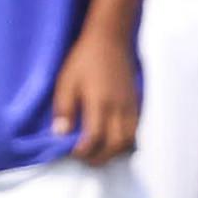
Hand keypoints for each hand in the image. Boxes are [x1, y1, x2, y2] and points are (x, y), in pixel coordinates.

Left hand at [53, 35, 139, 164]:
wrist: (110, 39)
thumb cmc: (84, 59)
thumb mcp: (66, 82)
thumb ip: (64, 110)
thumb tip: (61, 135)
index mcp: (99, 103)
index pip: (94, 138)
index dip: (83, 152)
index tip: (72, 153)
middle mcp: (118, 108)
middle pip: (115, 144)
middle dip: (100, 157)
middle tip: (86, 158)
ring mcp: (130, 106)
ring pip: (129, 140)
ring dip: (115, 152)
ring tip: (100, 152)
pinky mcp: (136, 103)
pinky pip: (136, 129)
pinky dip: (126, 141)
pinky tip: (114, 140)